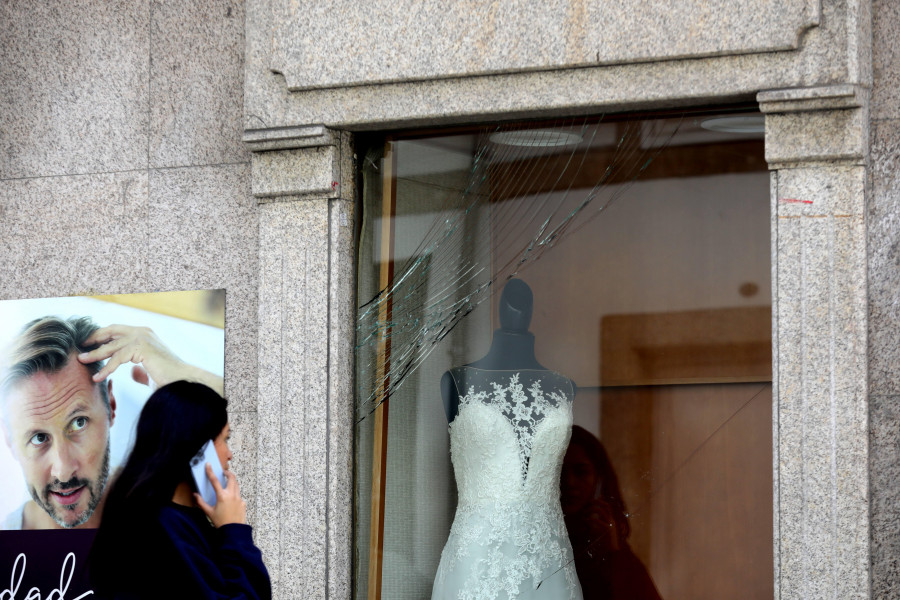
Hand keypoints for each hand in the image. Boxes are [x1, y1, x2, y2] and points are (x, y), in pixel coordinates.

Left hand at [77, 324, 223, 394]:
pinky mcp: (142, 348)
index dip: (102, 336)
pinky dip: (106, 368)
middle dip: (94, 339)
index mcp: (145, 334)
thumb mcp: (150, 371)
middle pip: (111, 331)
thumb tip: (132, 372)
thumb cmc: (169, 378)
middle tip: (81, 347)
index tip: (89, 344)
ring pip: (112, 345)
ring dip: (96, 354)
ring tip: (82, 361)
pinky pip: (117, 357)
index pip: (117, 330)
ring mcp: (143, 338)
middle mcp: (143, 332)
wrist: (182, 381)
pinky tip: (98, 377)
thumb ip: (140, 369)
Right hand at [195, 464, 246, 526]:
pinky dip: (235, 494)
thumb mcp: (209, 512)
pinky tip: (231, 500)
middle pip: (232, 478)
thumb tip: (195, 495)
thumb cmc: (220, 522)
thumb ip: (201, 503)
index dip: (210, 472)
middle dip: (228, 473)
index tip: (208, 465)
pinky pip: (239, 495)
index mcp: (222, 496)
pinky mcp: (243, 503)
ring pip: (237, 485)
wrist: (233, 531)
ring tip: (227, 484)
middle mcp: (232, 495)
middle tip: (224, 473)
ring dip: (232, 482)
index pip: (215, 481)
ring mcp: (239, 498)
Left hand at [581, 499, 619, 553]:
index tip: (592, 500)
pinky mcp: (607, 530)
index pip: (608, 506)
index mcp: (612, 520)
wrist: (613, 552)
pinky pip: (597, 521)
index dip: (601, 501)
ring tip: (585, 513)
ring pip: (601, 511)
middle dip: (595, 502)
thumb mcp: (601, 531)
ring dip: (591, 510)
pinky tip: (585, 521)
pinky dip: (590, 519)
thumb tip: (590, 517)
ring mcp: (611, 524)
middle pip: (605, 505)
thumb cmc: (606, 542)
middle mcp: (612, 520)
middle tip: (587, 504)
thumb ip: (598, 523)